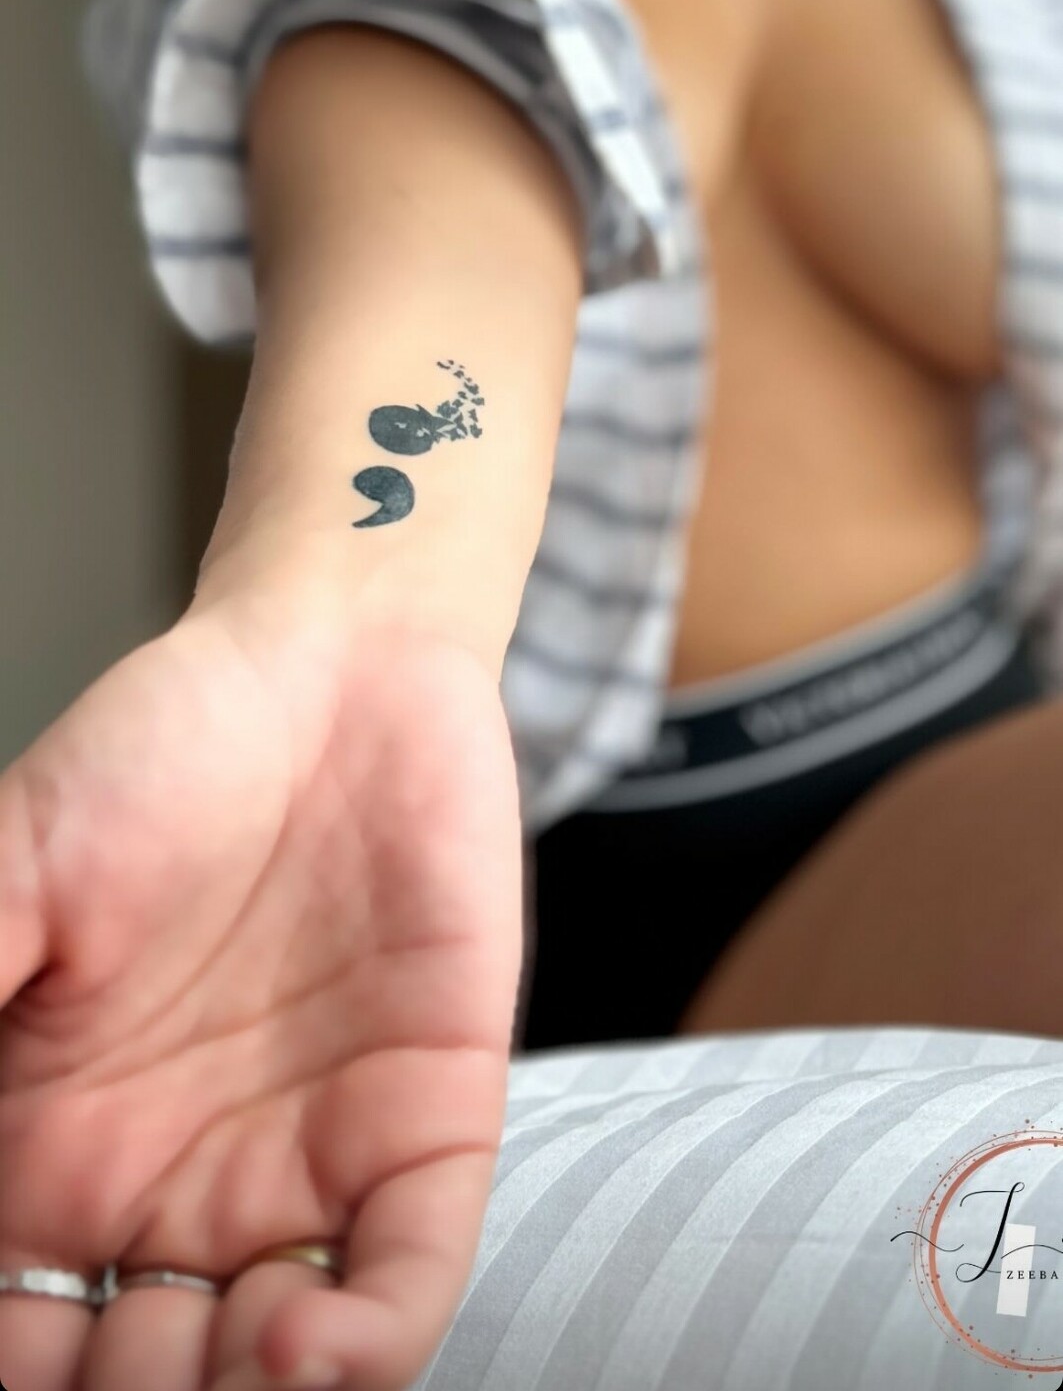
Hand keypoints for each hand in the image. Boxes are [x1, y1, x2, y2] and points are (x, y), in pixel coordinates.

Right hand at [0, 588, 522, 1389]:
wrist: (335, 661)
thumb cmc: (163, 748)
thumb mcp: (18, 874)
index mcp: (53, 1145)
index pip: (17, 1322)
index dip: (14, 1358)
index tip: (11, 1347)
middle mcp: (174, 1182)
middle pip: (135, 1371)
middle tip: (101, 1370)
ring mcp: (303, 1163)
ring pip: (264, 1360)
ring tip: (219, 1375)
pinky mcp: (423, 1126)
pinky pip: (404, 1277)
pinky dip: (362, 1348)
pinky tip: (307, 1354)